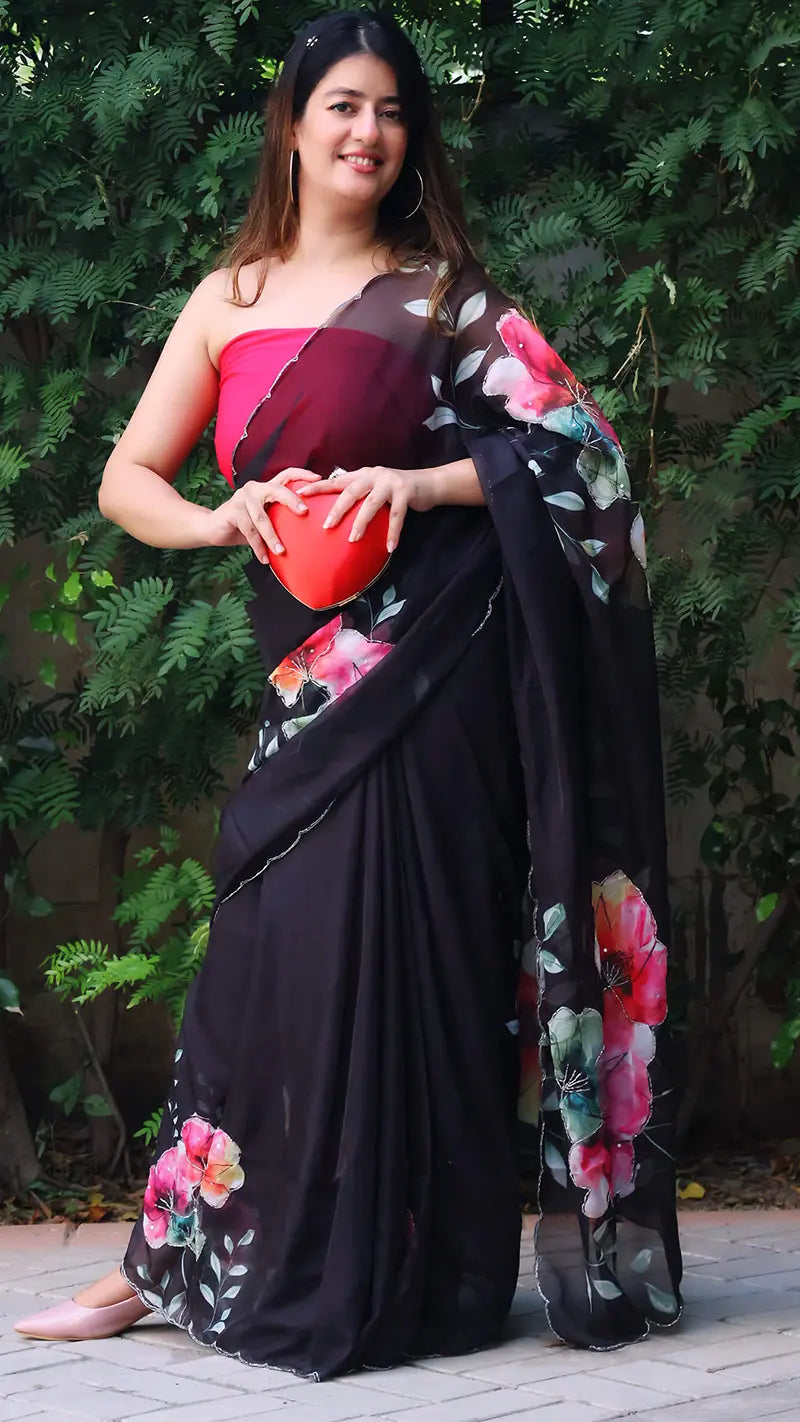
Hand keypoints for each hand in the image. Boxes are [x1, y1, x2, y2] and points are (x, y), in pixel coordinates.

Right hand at [203, 468, 320, 562]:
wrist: (213, 528)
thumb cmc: (244, 525)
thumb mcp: (266, 520)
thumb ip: (281, 519)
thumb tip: (309, 531)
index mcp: (266, 487)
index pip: (286, 474)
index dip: (302, 474)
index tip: (318, 479)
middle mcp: (255, 488)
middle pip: (277, 489)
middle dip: (291, 500)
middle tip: (304, 512)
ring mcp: (242, 497)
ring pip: (262, 518)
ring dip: (272, 537)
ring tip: (281, 552)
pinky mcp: (232, 510)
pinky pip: (249, 530)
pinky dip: (258, 546)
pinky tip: (264, 558)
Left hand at [296, 466, 421, 553]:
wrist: (428, 484)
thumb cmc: (397, 491)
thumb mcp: (375, 488)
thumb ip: (359, 494)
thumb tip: (336, 509)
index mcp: (363, 475)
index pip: (337, 481)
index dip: (319, 486)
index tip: (300, 494)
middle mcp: (374, 476)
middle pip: (351, 492)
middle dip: (337, 509)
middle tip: (326, 525)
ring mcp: (391, 483)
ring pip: (371, 505)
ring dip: (361, 523)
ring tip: (353, 540)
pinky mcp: (406, 494)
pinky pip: (396, 517)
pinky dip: (393, 533)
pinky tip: (389, 548)